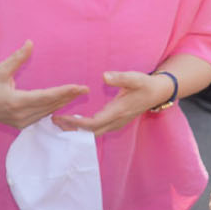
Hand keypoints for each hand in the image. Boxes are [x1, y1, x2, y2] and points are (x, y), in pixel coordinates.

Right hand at [0, 41, 89, 128]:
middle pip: (50, 106)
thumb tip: (30, 43)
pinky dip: (54, 109)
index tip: (78, 87)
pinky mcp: (22, 125)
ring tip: (78, 94)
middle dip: (68, 97)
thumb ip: (17, 58)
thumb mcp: (0, 70)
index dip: (63, 92)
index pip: (46, 97)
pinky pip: (42, 117)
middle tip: (85, 89)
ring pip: (48, 113)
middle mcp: (20, 115)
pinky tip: (65, 103)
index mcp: (15, 102)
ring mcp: (21, 123)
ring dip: (63, 103)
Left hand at [55, 70, 171, 134]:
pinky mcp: (115, 122)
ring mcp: (116, 124)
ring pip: (93, 132)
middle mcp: (115, 122)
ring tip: (58, 122)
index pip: (92, 123)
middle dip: (71, 128)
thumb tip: (104, 76)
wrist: (158, 93)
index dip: (75, 123)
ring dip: (76, 129)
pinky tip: (73, 121)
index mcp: (117, 112)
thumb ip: (120, 77)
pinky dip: (84, 128)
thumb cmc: (145, 84)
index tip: (60, 117)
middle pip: (89, 132)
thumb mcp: (134, 78)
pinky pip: (97, 129)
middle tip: (52, 121)